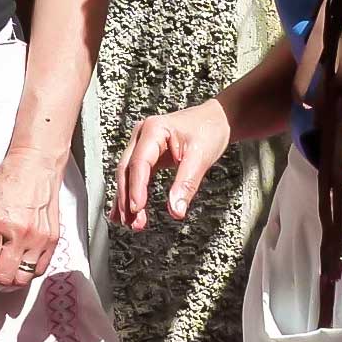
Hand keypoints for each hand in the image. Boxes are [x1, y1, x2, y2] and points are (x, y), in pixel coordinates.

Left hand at [0, 150, 61, 292]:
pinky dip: (25, 276)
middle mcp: (20, 233)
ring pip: (21, 279)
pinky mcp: (52, 239)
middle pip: (2, 277)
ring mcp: (39, 238)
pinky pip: (39, 270)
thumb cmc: (5, 182)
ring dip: (6, 285)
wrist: (35, 167)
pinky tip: (16, 270)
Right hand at [112, 100, 229, 230]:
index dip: (136, 187)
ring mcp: (141, 143)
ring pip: (127, 174)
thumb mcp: (201, 157)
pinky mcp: (146, 154)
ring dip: (126, 199)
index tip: (137, 208)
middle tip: (132, 222)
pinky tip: (126, 212)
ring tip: (130, 223)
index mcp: (154, 129)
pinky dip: (131, 193)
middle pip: (127, 169)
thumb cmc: (208, 130)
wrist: (215, 119)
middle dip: (127, 197)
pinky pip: (134, 176)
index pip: (139, 162)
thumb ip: (187, 184)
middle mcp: (142, 134)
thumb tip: (176, 210)